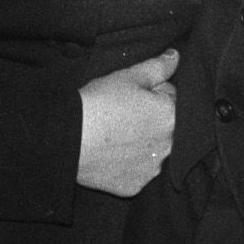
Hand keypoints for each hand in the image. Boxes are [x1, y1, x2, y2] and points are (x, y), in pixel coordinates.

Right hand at [76, 50, 177, 196]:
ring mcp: (152, 170)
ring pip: (152, 152)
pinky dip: (127, 165)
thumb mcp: (127, 76)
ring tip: (113, 135)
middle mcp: (169, 147)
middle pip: (165, 127)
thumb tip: (175, 56)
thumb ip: (157, 67)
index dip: (152, 93)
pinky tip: (109, 154)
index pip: (173, 98)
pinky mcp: (134, 186)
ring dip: (141, 144)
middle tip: (120, 114)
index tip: (131, 95)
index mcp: (172, 116)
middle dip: (150, 120)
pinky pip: (136, 173)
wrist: (67, 138)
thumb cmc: (98, 103)